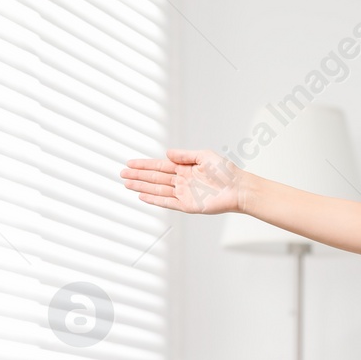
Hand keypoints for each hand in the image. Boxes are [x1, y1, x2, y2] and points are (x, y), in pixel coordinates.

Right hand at [119, 148, 245, 214]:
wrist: (238, 188)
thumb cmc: (226, 172)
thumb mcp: (204, 156)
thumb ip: (185, 155)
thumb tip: (166, 153)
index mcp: (185, 169)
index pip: (160, 166)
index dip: (144, 165)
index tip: (129, 163)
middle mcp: (182, 181)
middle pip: (155, 178)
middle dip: (138, 176)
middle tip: (121, 174)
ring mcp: (184, 194)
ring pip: (158, 190)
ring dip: (142, 187)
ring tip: (127, 184)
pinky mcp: (188, 206)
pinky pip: (168, 202)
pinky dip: (155, 200)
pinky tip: (142, 196)